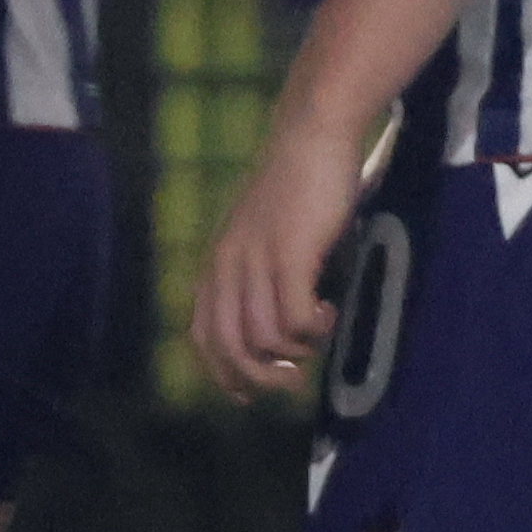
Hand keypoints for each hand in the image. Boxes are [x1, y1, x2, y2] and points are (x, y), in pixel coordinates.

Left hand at [185, 113, 371, 406]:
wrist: (310, 136)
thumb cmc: (295, 186)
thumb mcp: (263, 236)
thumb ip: (259, 275)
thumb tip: (276, 326)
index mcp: (216, 264)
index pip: (203, 335)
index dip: (222, 373)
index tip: (247, 395)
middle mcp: (227, 266)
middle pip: (228, 347)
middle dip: (258, 378)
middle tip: (291, 382)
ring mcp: (256, 260)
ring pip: (263, 338)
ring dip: (294, 351)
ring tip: (316, 336)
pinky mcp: (290, 254)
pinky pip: (294, 316)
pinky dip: (312, 327)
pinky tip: (328, 311)